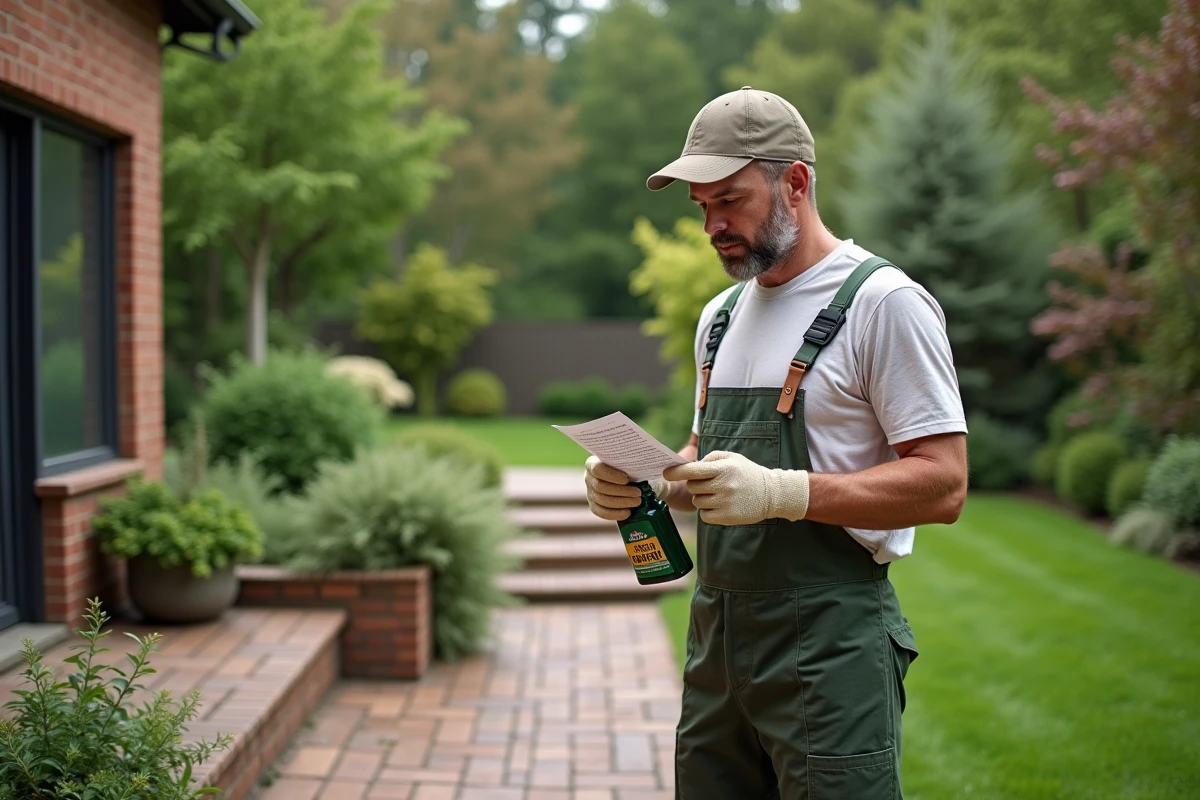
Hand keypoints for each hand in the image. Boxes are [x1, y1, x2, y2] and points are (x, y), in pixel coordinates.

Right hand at [584, 456, 668, 521]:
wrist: (631, 481)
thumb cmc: (632, 469)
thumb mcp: (635, 462)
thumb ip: (641, 462)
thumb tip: (661, 471)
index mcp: (594, 463)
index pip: (597, 469)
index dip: (611, 475)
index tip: (627, 479)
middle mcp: (589, 478)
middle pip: (600, 487)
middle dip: (621, 491)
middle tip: (638, 493)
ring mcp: (590, 493)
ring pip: (602, 500)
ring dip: (621, 502)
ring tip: (637, 502)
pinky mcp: (595, 506)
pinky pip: (601, 512)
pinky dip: (615, 514)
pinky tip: (628, 513)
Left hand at [663, 450, 809, 525]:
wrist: (772, 494)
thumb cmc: (748, 473)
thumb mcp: (733, 458)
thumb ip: (711, 458)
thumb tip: (691, 466)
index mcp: (723, 469)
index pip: (693, 470)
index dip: (676, 472)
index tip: (666, 473)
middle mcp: (723, 486)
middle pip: (693, 487)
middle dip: (697, 485)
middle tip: (711, 484)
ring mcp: (725, 503)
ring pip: (698, 502)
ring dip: (703, 498)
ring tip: (719, 494)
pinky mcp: (727, 518)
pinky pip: (704, 515)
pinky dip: (708, 511)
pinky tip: (721, 505)